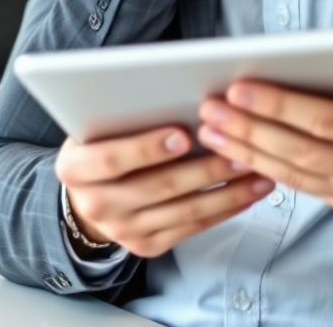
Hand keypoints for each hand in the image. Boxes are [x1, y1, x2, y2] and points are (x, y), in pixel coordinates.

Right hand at [55, 126, 274, 258]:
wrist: (91, 191)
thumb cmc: (106, 140)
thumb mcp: (102, 121)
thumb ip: (128, 110)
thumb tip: (174, 86)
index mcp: (75, 167)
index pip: (111, 159)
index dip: (147, 147)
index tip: (182, 133)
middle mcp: (96, 204)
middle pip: (157, 186)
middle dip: (204, 167)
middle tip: (239, 149)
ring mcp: (122, 230)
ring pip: (183, 211)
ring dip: (226, 190)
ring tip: (257, 168)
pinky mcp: (147, 245)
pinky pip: (192, 228)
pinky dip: (225, 208)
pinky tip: (248, 192)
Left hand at [196, 3, 332, 222]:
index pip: (326, 120)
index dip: (280, 104)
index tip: (241, 85)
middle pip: (300, 150)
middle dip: (250, 128)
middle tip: (209, 107)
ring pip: (296, 174)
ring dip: (249, 152)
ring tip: (211, 130)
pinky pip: (306, 188)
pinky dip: (270, 171)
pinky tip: (241, 154)